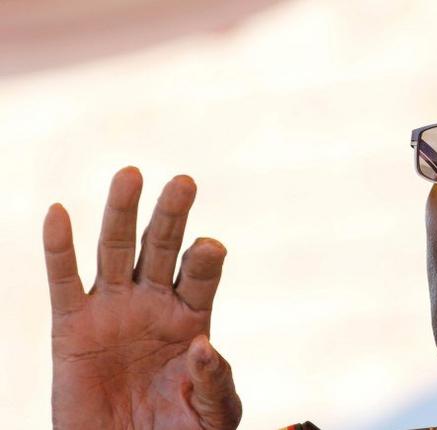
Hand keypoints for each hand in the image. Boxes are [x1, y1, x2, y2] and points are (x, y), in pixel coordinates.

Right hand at [43, 167, 241, 428]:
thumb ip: (214, 381)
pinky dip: (59, 248)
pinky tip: (58, 213)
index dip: (206, 258)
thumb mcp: (212, 412)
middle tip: (185, 182)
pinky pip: (63, 281)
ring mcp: (113, 310)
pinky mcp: (72, 327)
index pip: (202, 275)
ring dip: (121, 213)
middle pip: (163, 248)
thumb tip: (205, 345)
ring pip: (116, 251)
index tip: (209, 248)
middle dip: (172, 215)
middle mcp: (154, 303)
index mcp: (193, 317)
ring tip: (131, 175)